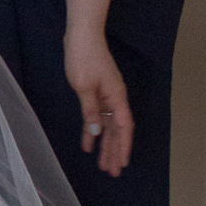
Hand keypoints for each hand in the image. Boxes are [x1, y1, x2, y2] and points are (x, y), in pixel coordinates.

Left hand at [64, 31, 133, 178]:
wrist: (81, 34)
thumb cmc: (83, 57)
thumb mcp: (84, 86)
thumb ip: (91, 110)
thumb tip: (97, 132)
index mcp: (116, 97)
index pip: (123, 127)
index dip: (123, 146)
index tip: (122, 163)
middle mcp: (115, 98)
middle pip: (117, 130)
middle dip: (115, 151)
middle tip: (113, 171)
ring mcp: (107, 95)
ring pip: (108, 125)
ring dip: (106, 144)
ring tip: (103, 164)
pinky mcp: (97, 92)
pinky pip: (98, 116)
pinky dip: (93, 130)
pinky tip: (88, 143)